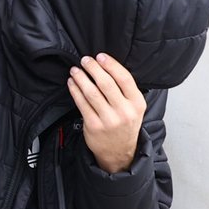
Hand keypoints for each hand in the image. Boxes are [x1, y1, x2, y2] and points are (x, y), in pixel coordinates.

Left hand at [66, 53, 145, 172]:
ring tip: (75, 70)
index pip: (124, 78)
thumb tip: (107, 66)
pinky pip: (82, 103)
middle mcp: (124, 111)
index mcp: (137, 103)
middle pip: (106, 83)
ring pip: (91, 92)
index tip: (100, 56)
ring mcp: (108, 119)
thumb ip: (126, 90)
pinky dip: (75, 91)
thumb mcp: (134, 108)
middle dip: (93, 68)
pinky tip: (72, 83)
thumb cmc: (125, 125)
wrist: (119, 151)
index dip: (111, 65)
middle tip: (85, 60)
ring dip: (81, 78)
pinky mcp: (93, 125)